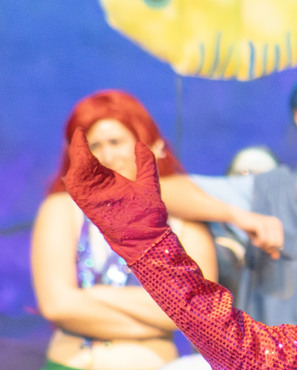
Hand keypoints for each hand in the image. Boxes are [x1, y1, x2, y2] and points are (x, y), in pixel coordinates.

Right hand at [63, 128, 169, 263]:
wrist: (151, 238)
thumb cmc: (150, 214)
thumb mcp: (149, 183)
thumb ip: (146, 164)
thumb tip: (140, 144)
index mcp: (110, 182)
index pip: (92, 160)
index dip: (83, 147)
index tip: (80, 132)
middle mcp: (100, 189)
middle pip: (82, 167)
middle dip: (78, 153)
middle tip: (77, 138)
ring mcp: (95, 200)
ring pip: (77, 179)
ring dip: (75, 166)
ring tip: (77, 150)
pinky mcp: (93, 211)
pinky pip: (78, 195)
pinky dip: (74, 184)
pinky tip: (73, 171)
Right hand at [233, 208, 283, 259]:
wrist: (238, 217)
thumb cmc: (250, 229)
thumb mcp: (261, 240)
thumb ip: (270, 248)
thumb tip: (276, 257)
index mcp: (278, 224)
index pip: (280, 243)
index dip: (271, 248)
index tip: (263, 244)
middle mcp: (275, 222)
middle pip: (277, 244)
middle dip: (267, 247)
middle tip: (259, 243)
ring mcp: (269, 222)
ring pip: (271, 243)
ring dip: (262, 245)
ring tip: (256, 241)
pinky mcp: (261, 224)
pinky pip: (264, 240)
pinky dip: (258, 243)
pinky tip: (253, 241)